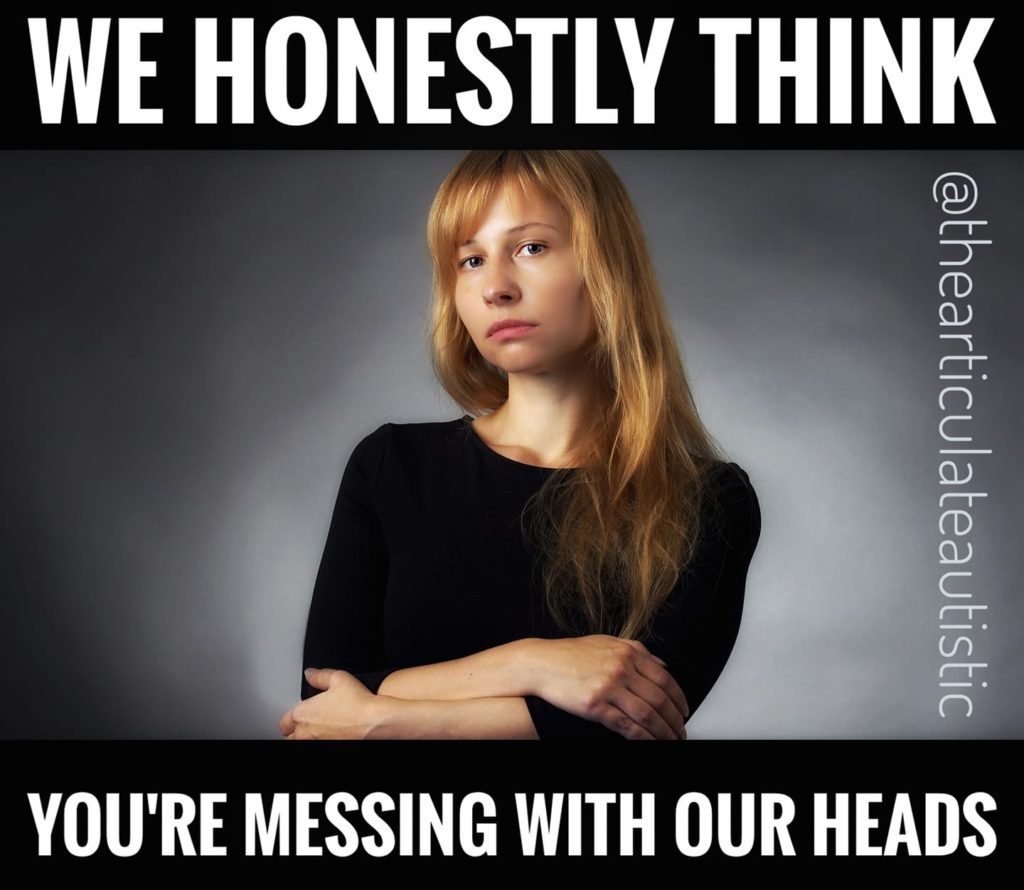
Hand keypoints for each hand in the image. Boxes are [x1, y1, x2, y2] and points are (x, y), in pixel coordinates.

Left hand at [278, 668, 380, 738]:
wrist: (374, 721)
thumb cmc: (358, 702)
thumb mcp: (338, 678)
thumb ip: (319, 676)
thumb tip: (310, 674)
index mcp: (302, 714)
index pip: (284, 722)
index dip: (291, 718)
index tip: (298, 716)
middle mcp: (305, 733)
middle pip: (289, 737)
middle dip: (295, 731)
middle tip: (307, 725)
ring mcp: (316, 744)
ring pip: (301, 744)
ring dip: (306, 738)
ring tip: (317, 731)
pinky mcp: (328, 748)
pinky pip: (316, 747)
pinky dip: (320, 741)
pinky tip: (330, 735)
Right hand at [531, 636, 689, 739]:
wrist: (540, 664)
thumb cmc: (570, 654)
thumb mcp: (607, 643)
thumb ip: (637, 651)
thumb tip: (663, 664)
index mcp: (628, 652)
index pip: (665, 678)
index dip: (679, 698)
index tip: (685, 711)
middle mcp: (621, 668)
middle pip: (660, 699)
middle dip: (675, 720)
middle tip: (681, 731)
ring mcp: (608, 687)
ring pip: (647, 715)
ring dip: (664, 732)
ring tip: (670, 741)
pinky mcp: (595, 706)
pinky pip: (626, 726)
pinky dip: (643, 738)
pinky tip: (650, 743)